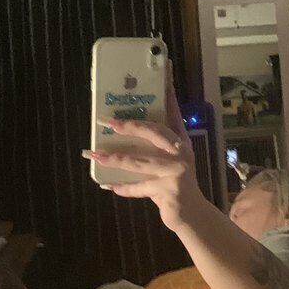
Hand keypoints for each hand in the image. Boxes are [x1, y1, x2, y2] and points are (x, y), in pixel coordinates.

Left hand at [84, 66, 204, 230]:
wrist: (192, 217)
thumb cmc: (174, 187)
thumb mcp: (165, 165)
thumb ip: (150, 152)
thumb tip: (119, 136)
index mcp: (180, 143)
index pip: (173, 114)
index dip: (168, 94)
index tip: (165, 72)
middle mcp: (181, 154)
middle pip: (155, 132)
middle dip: (131, 126)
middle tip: (109, 122)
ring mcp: (176, 172)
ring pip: (141, 161)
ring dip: (116, 159)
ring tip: (96, 156)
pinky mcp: (169, 190)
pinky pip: (140, 187)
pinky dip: (124, 188)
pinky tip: (109, 186)